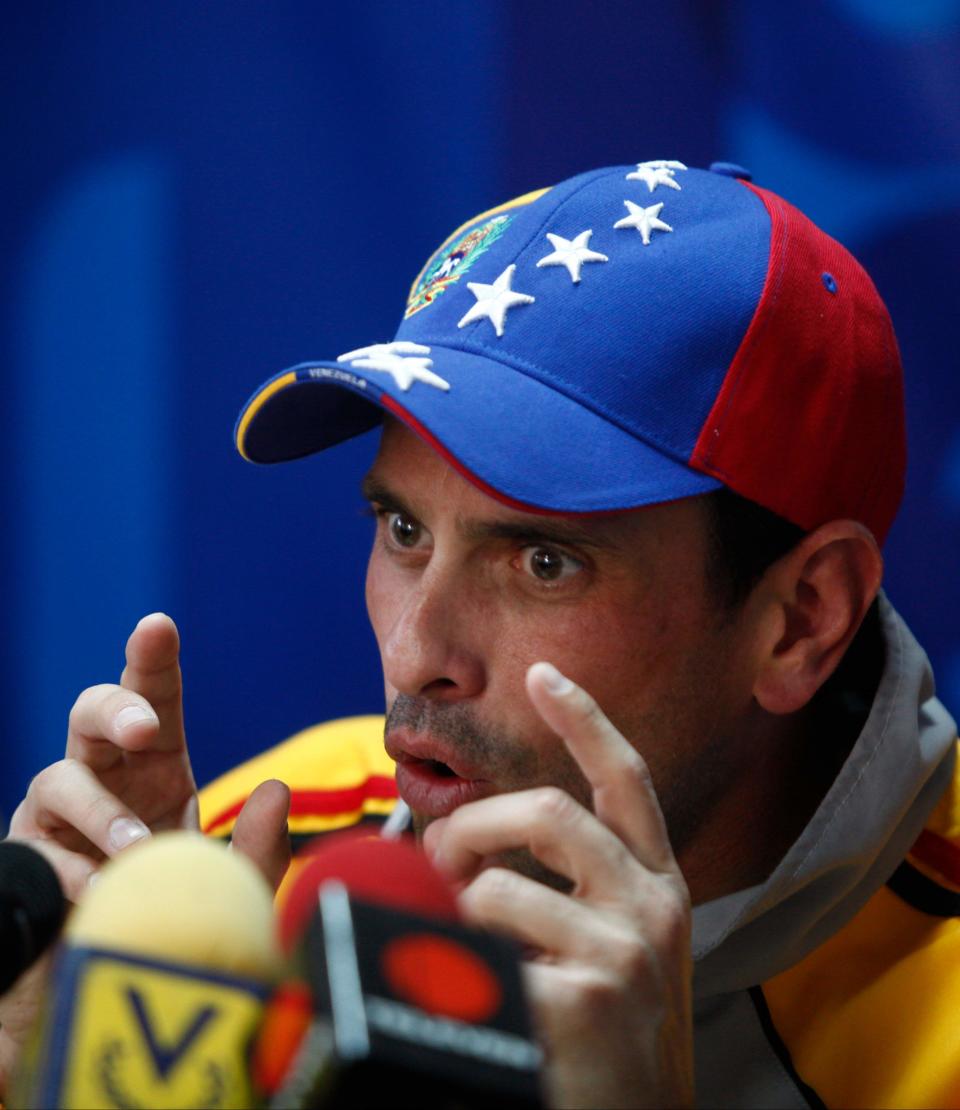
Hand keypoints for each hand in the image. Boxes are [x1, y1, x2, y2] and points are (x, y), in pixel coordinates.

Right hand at [0, 614, 290, 1092]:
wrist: (118, 977)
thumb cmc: (180, 915)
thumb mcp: (233, 887)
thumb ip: (260, 847)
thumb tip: (274, 788)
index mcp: (156, 765)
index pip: (156, 701)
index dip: (153, 662)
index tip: (158, 626)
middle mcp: (105, 775)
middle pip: (92, 712)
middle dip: (116, 708)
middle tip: (144, 729)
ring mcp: (59, 815)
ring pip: (58, 777)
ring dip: (101, 812)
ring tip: (139, 849)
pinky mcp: (28, 859)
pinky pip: (36, 848)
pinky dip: (73, 870)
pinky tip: (99, 893)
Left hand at [423, 663, 693, 1109]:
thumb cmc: (609, 1038)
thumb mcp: (614, 949)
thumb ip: (566, 892)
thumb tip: (467, 848)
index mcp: (656, 886)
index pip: (626, 779)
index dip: (586, 720)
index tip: (544, 673)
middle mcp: (653, 907)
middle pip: (552, 813)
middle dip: (474, 825)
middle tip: (438, 859)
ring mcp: (624, 955)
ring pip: (502, 887)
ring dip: (453, 908)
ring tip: (445, 940)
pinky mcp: (587, 1004)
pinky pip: (482, 958)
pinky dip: (451, 968)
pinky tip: (466, 997)